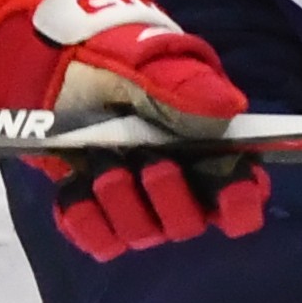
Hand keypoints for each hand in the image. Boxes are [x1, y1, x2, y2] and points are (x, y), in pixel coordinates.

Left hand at [0, 0, 261, 258]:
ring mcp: (136, 206)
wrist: (59, 63)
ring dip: (122, 202)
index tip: (230, 190)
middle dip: (171, 198)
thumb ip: (189, 88)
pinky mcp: (96, 214)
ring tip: (103, 164)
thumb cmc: (122, 61)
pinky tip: (77, 191)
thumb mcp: (155, 65)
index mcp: (208, 155)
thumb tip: (229, 106)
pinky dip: (86, 220)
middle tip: (153, 163)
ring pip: (142, 234)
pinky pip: (99, 241)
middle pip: (190, 224)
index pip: (241, 202)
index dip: (240, 204)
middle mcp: (177, 190)